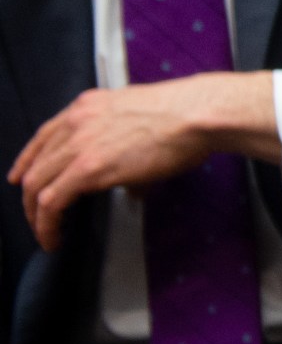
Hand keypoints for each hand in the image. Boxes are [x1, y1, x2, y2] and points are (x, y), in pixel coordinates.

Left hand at [8, 73, 280, 251]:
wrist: (197, 114)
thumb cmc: (186, 115)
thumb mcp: (143, 120)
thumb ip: (126, 144)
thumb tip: (132, 180)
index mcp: (88, 106)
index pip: (43, 136)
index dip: (27, 161)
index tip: (22, 178)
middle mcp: (75, 122)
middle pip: (34, 164)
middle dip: (28, 196)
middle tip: (35, 216)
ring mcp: (79, 144)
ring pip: (36, 186)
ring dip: (35, 215)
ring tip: (45, 233)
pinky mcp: (88, 168)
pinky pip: (51, 202)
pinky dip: (46, 223)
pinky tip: (54, 237)